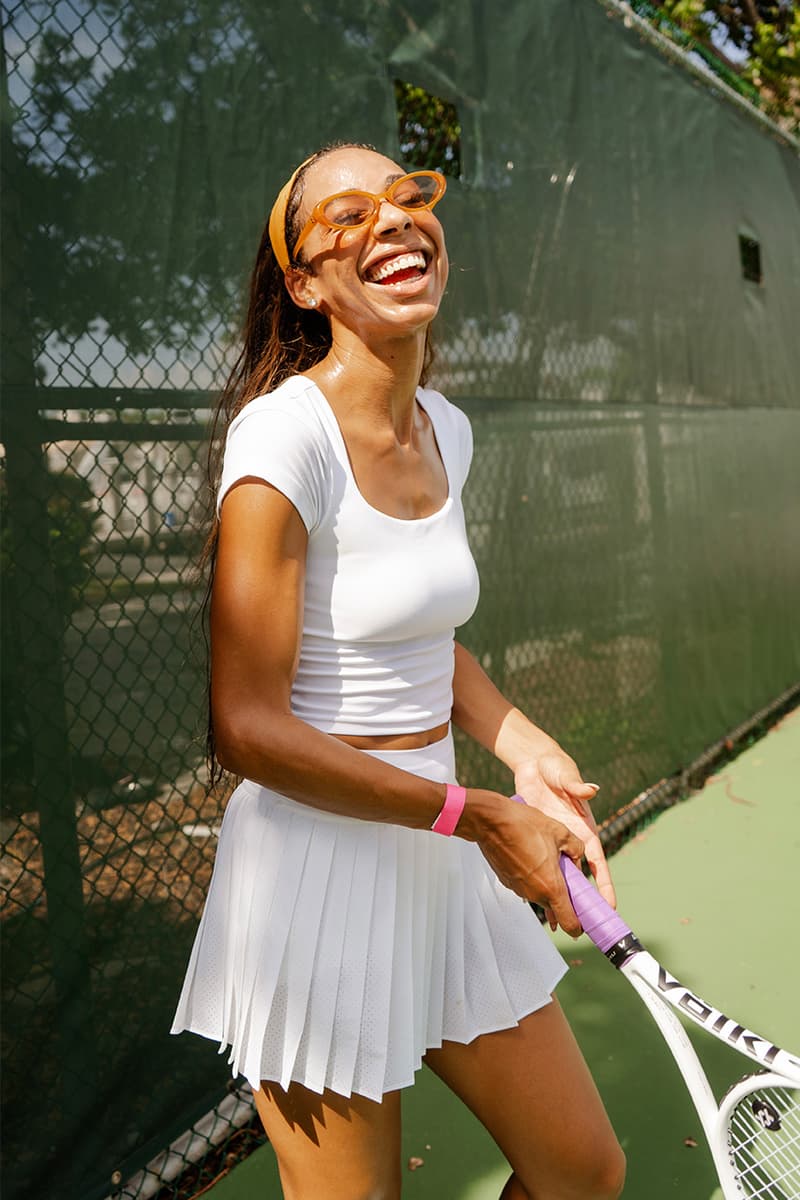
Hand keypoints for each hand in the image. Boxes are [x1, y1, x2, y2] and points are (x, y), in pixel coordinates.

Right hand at [468, 790, 585, 936]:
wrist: (490, 821)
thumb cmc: (523, 825)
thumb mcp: (560, 832)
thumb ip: (576, 848)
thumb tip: (578, 856)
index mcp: (551, 886)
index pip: (569, 922)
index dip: (578, 926)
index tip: (584, 922)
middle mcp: (534, 893)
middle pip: (555, 907)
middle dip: (563, 895)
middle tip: (567, 874)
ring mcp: (519, 889)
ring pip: (540, 894)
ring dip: (546, 882)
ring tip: (545, 857)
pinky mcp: (507, 882)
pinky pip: (526, 885)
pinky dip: (532, 876)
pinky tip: (530, 855)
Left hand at [513, 752, 615, 925]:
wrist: (533, 763)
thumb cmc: (556, 768)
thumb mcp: (566, 776)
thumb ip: (577, 785)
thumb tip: (591, 790)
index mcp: (585, 830)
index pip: (598, 863)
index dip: (605, 885)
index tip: (611, 907)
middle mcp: (572, 840)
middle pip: (579, 877)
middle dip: (583, 901)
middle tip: (585, 926)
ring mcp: (553, 842)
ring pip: (558, 876)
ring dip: (558, 897)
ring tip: (557, 923)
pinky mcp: (537, 839)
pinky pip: (539, 866)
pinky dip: (537, 882)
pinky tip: (532, 900)